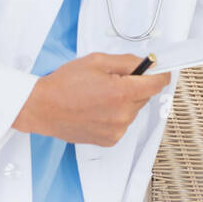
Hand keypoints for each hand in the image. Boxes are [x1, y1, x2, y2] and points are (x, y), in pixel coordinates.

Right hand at [12, 52, 170, 145]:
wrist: (42, 108)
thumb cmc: (64, 84)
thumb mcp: (97, 61)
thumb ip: (127, 62)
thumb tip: (147, 64)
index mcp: (122, 92)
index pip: (157, 84)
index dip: (160, 74)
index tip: (160, 70)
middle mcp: (123, 114)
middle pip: (144, 96)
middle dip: (134, 86)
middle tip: (111, 81)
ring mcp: (117, 129)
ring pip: (133, 110)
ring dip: (123, 102)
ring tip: (99, 97)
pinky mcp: (110, 139)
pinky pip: (122, 123)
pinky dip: (115, 115)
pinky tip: (96, 110)